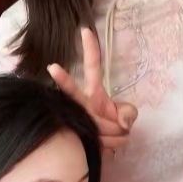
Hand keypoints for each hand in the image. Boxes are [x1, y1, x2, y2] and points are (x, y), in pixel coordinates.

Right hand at [48, 27, 137, 153]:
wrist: (104, 150)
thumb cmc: (113, 128)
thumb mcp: (126, 115)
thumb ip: (129, 113)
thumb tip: (123, 123)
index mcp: (94, 93)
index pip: (92, 67)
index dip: (91, 50)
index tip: (86, 30)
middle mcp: (80, 104)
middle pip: (71, 90)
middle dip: (63, 80)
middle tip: (53, 67)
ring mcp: (75, 119)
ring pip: (100, 125)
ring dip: (116, 134)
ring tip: (118, 135)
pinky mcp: (76, 137)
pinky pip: (102, 141)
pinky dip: (114, 145)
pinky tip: (109, 146)